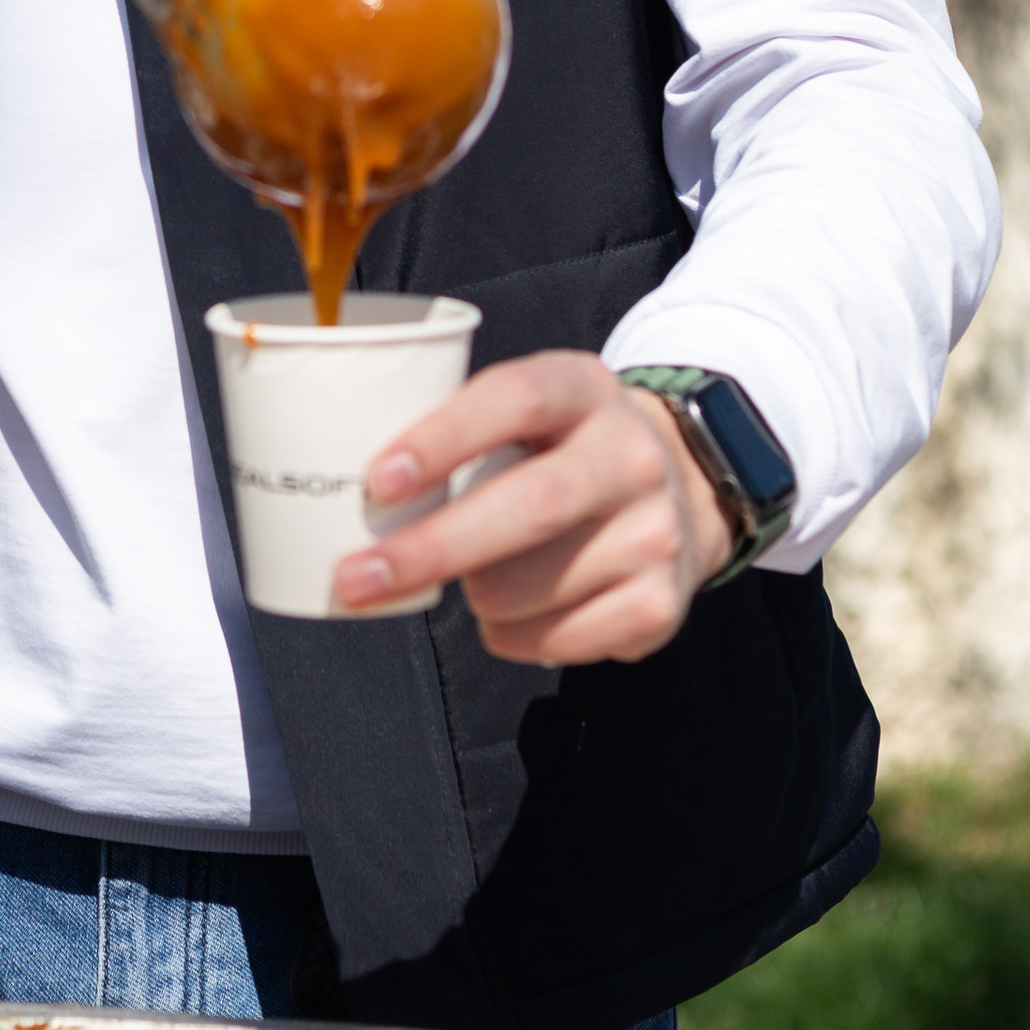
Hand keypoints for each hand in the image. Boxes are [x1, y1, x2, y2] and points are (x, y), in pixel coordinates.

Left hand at [331, 353, 733, 663]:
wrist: (678, 492)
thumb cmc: (558, 452)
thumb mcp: (526, 414)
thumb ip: (458, 433)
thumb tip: (351, 497)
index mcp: (583, 390)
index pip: (517, 398)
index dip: (445, 437)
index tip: (379, 481)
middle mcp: (631, 456)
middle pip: (528, 507)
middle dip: (430, 550)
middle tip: (356, 578)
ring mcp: (654, 532)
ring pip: (528, 589)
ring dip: (474, 597)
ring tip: (472, 581)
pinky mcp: (661, 603)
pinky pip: (555, 640)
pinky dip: (512, 636)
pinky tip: (517, 613)